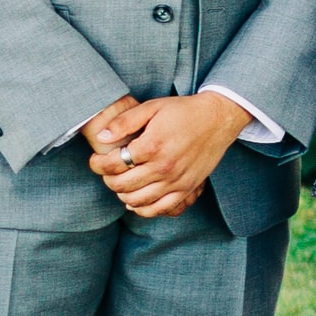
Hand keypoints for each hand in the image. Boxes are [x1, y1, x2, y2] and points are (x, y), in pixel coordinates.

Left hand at [86, 91, 249, 218]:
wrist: (219, 119)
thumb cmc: (184, 111)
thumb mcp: (152, 107)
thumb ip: (125, 121)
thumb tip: (102, 137)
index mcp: (152, 146)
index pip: (113, 164)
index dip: (97, 164)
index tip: (96, 160)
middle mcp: (164, 167)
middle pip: (122, 185)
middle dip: (108, 179)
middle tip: (108, 170)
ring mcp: (176, 181)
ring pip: (137, 200)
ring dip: (122, 194)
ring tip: (122, 182)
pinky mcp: (186, 188)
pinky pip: (159, 209)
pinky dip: (143, 209)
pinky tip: (136, 199)